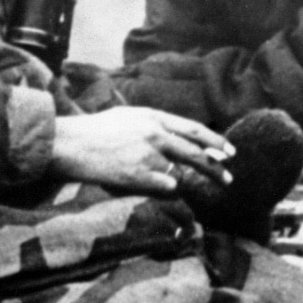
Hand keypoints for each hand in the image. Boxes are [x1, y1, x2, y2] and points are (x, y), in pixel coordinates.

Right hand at [51, 106, 234, 195]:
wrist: (71, 144)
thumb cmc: (96, 129)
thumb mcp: (128, 115)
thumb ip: (153, 123)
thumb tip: (174, 134)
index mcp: (154, 117)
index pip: (194, 130)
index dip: (215, 141)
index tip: (231, 152)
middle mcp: (155, 134)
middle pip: (196, 153)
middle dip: (215, 168)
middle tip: (229, 178)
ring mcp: (147, 155)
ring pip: (180, 172)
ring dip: (181, 179)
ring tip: (178, 183)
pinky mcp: (138, 176)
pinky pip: (164, 185)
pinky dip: (165, 187)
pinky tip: (154, 185)